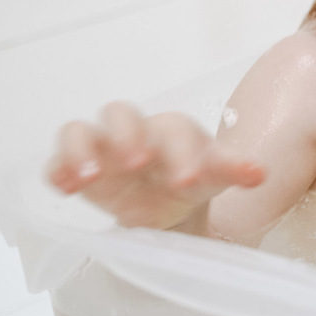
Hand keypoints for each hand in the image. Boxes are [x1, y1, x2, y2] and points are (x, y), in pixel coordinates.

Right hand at [46, 101, 264, 228]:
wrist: (171, 202)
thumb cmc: (193, 176)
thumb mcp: (215, 176)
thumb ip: (234, 171)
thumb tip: (258, 173)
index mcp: (172, 129)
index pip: (172, 130)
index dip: (179, 153)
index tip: (186, 181)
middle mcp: (134, 131)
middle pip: (119, 113)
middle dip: (126, 135)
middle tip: (138, 164)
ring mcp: (102, 149)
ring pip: (79, 131)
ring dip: (81, 150)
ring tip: (90, 178)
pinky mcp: (79, 170)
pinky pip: (56, 162)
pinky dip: (58, 171)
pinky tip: (67, 189)